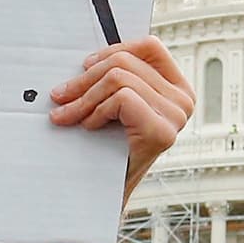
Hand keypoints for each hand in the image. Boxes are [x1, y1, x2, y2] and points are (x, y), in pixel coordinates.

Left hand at [49, 38, 191, 201]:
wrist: (106, 196)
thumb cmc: (109, 148)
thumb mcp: (118, 106)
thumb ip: (118, 79)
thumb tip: (86, 58)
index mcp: (177, 89)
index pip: (150, 46)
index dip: (113, 49)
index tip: (85, 66)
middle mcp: (183, 101)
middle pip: (126, 62)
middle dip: (84, 79)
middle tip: (59, 96)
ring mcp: (176, 116)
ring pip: (118, 78)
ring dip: (84, 98)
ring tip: (69, 115)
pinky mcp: (162, 131)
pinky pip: (121, 97)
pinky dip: (96, 111)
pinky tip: (89, 127)